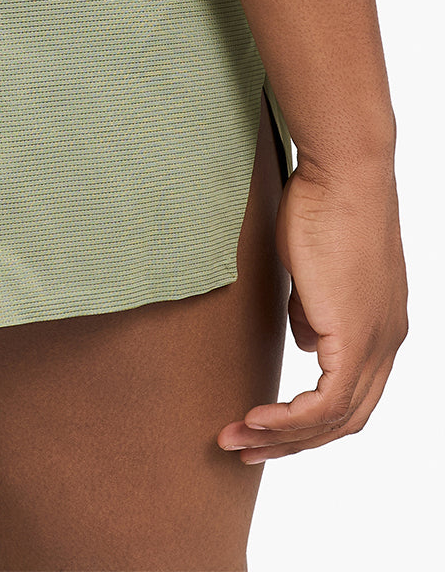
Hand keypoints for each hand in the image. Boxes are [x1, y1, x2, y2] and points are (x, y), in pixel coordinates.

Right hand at [217, 158, 407, 461]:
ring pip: (336, 421)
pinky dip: (289, 420)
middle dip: (291, 443)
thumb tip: (305, 337)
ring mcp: (377, 343)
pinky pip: (325, 404)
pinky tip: (255, 418)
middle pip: (346, 421)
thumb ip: (311, 309)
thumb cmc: (324, 207)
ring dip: (282, 438)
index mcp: (380, 327)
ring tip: (236, 438)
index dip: (306, 419)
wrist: (343, 175)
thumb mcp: (314, 270)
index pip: (350, 394)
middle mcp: (388, 343)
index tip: (260, 423)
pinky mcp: (356, 338)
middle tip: (243, 448)